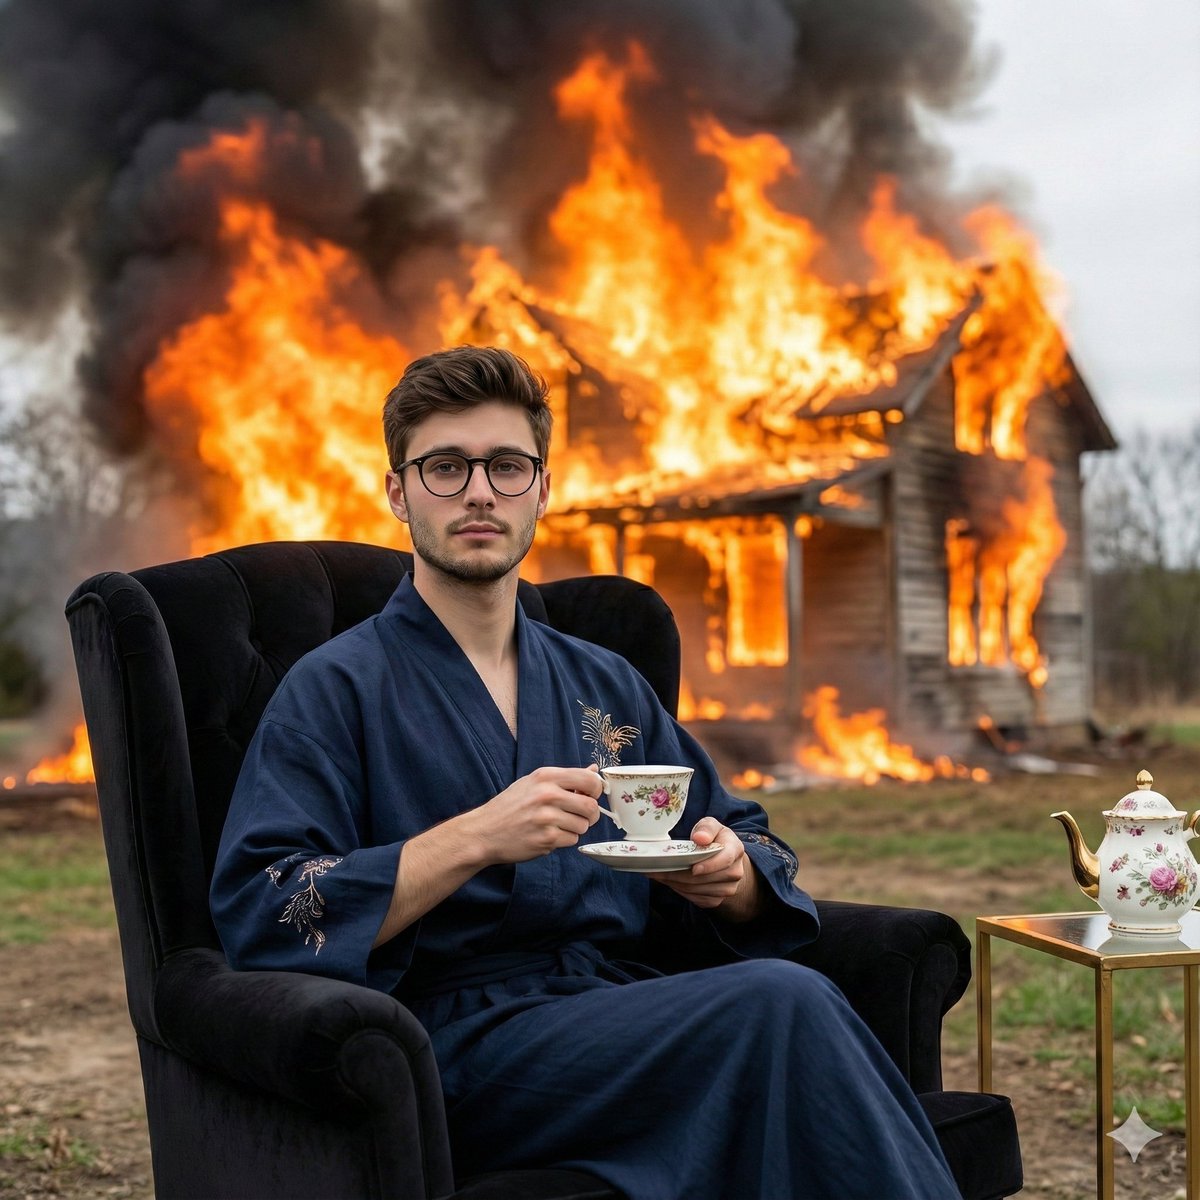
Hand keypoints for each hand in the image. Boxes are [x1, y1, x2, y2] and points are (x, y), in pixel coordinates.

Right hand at [458, 764, 602, 865]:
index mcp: (545, 776)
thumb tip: (593, 770)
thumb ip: (565, 778)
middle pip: (591, 806)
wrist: (484, 831)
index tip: (590, 795)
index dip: (596, 790)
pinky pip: (572, 840)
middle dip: (590, 814)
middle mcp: (547, 795)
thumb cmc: (510, 806)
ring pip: (583, 825)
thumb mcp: (534, 782)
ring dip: (575, 828)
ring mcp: (546, 818)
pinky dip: (564, 840)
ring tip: (558, 825)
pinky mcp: (546, 839)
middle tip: (579, 815)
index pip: (589, 780)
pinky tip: (549, 835)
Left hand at [646, 818, 761, 920]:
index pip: (725, 860)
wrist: (726, 860)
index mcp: (735, 850)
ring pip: (696, 889)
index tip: (693, 868)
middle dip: (679, 873)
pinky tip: (669, 880)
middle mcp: (735, 872)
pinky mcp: (716, 900)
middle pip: (705, 878)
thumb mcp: (711, 826)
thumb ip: (706, 828)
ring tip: (658, 873)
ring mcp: (727, 889)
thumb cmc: (714, 839)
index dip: (709, 865)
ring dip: (675, 882)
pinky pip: (695, 898)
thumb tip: (700, 838)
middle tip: (657, 868)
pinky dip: (679, 890)